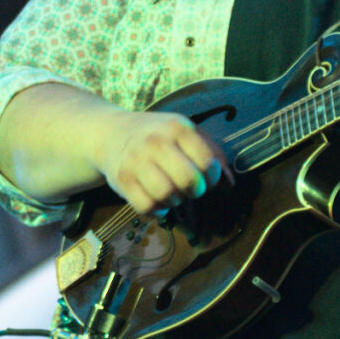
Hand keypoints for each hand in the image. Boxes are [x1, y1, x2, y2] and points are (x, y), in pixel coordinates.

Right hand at [91, 109, 226, 215]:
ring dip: (176, 201)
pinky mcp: (122, 181)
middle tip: (190, 188)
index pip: (207, 162)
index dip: (212, 177)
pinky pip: (147, 207)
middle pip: (189, 181)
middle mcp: (155, 142)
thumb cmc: (157, 135)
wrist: (110, 133)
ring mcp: (136, 161)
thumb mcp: (184, 133)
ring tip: (173, 194)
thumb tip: (229, 185)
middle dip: (196, 191)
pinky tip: (158, 202)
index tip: (206, 178)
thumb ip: (211, 153)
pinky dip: (158, 211)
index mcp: (177, 127)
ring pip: (167, 196)